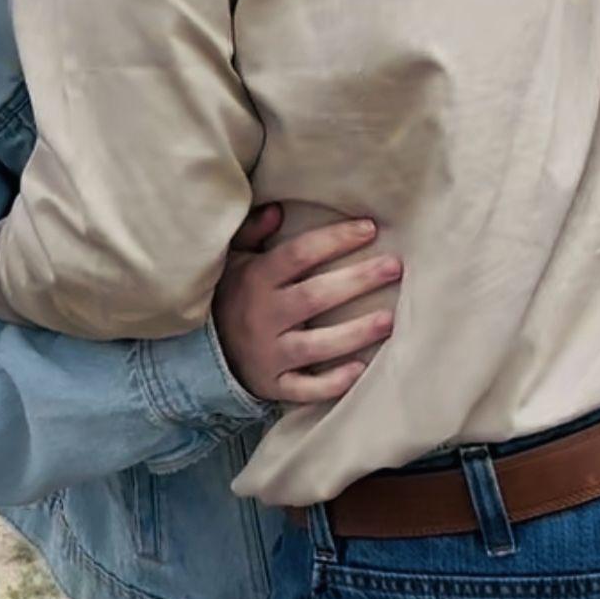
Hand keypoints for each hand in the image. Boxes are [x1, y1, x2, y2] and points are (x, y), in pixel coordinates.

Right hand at [213, 208, 401, 405]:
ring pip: (316, 346)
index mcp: (255, 279)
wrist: (204, 351)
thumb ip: (252, 231)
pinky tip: (360, 370)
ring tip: (390, 320)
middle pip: (315, 296)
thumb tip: (278, 209)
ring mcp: (269, 354)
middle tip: (394, 267)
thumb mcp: (235, 259)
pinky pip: (305, 389)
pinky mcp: (274, 385)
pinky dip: (332, 383)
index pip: (299, 254)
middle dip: (357, 280)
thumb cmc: (233, 295)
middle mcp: (263, 316)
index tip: (369, 228)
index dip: (335, 239)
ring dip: (355, 333)